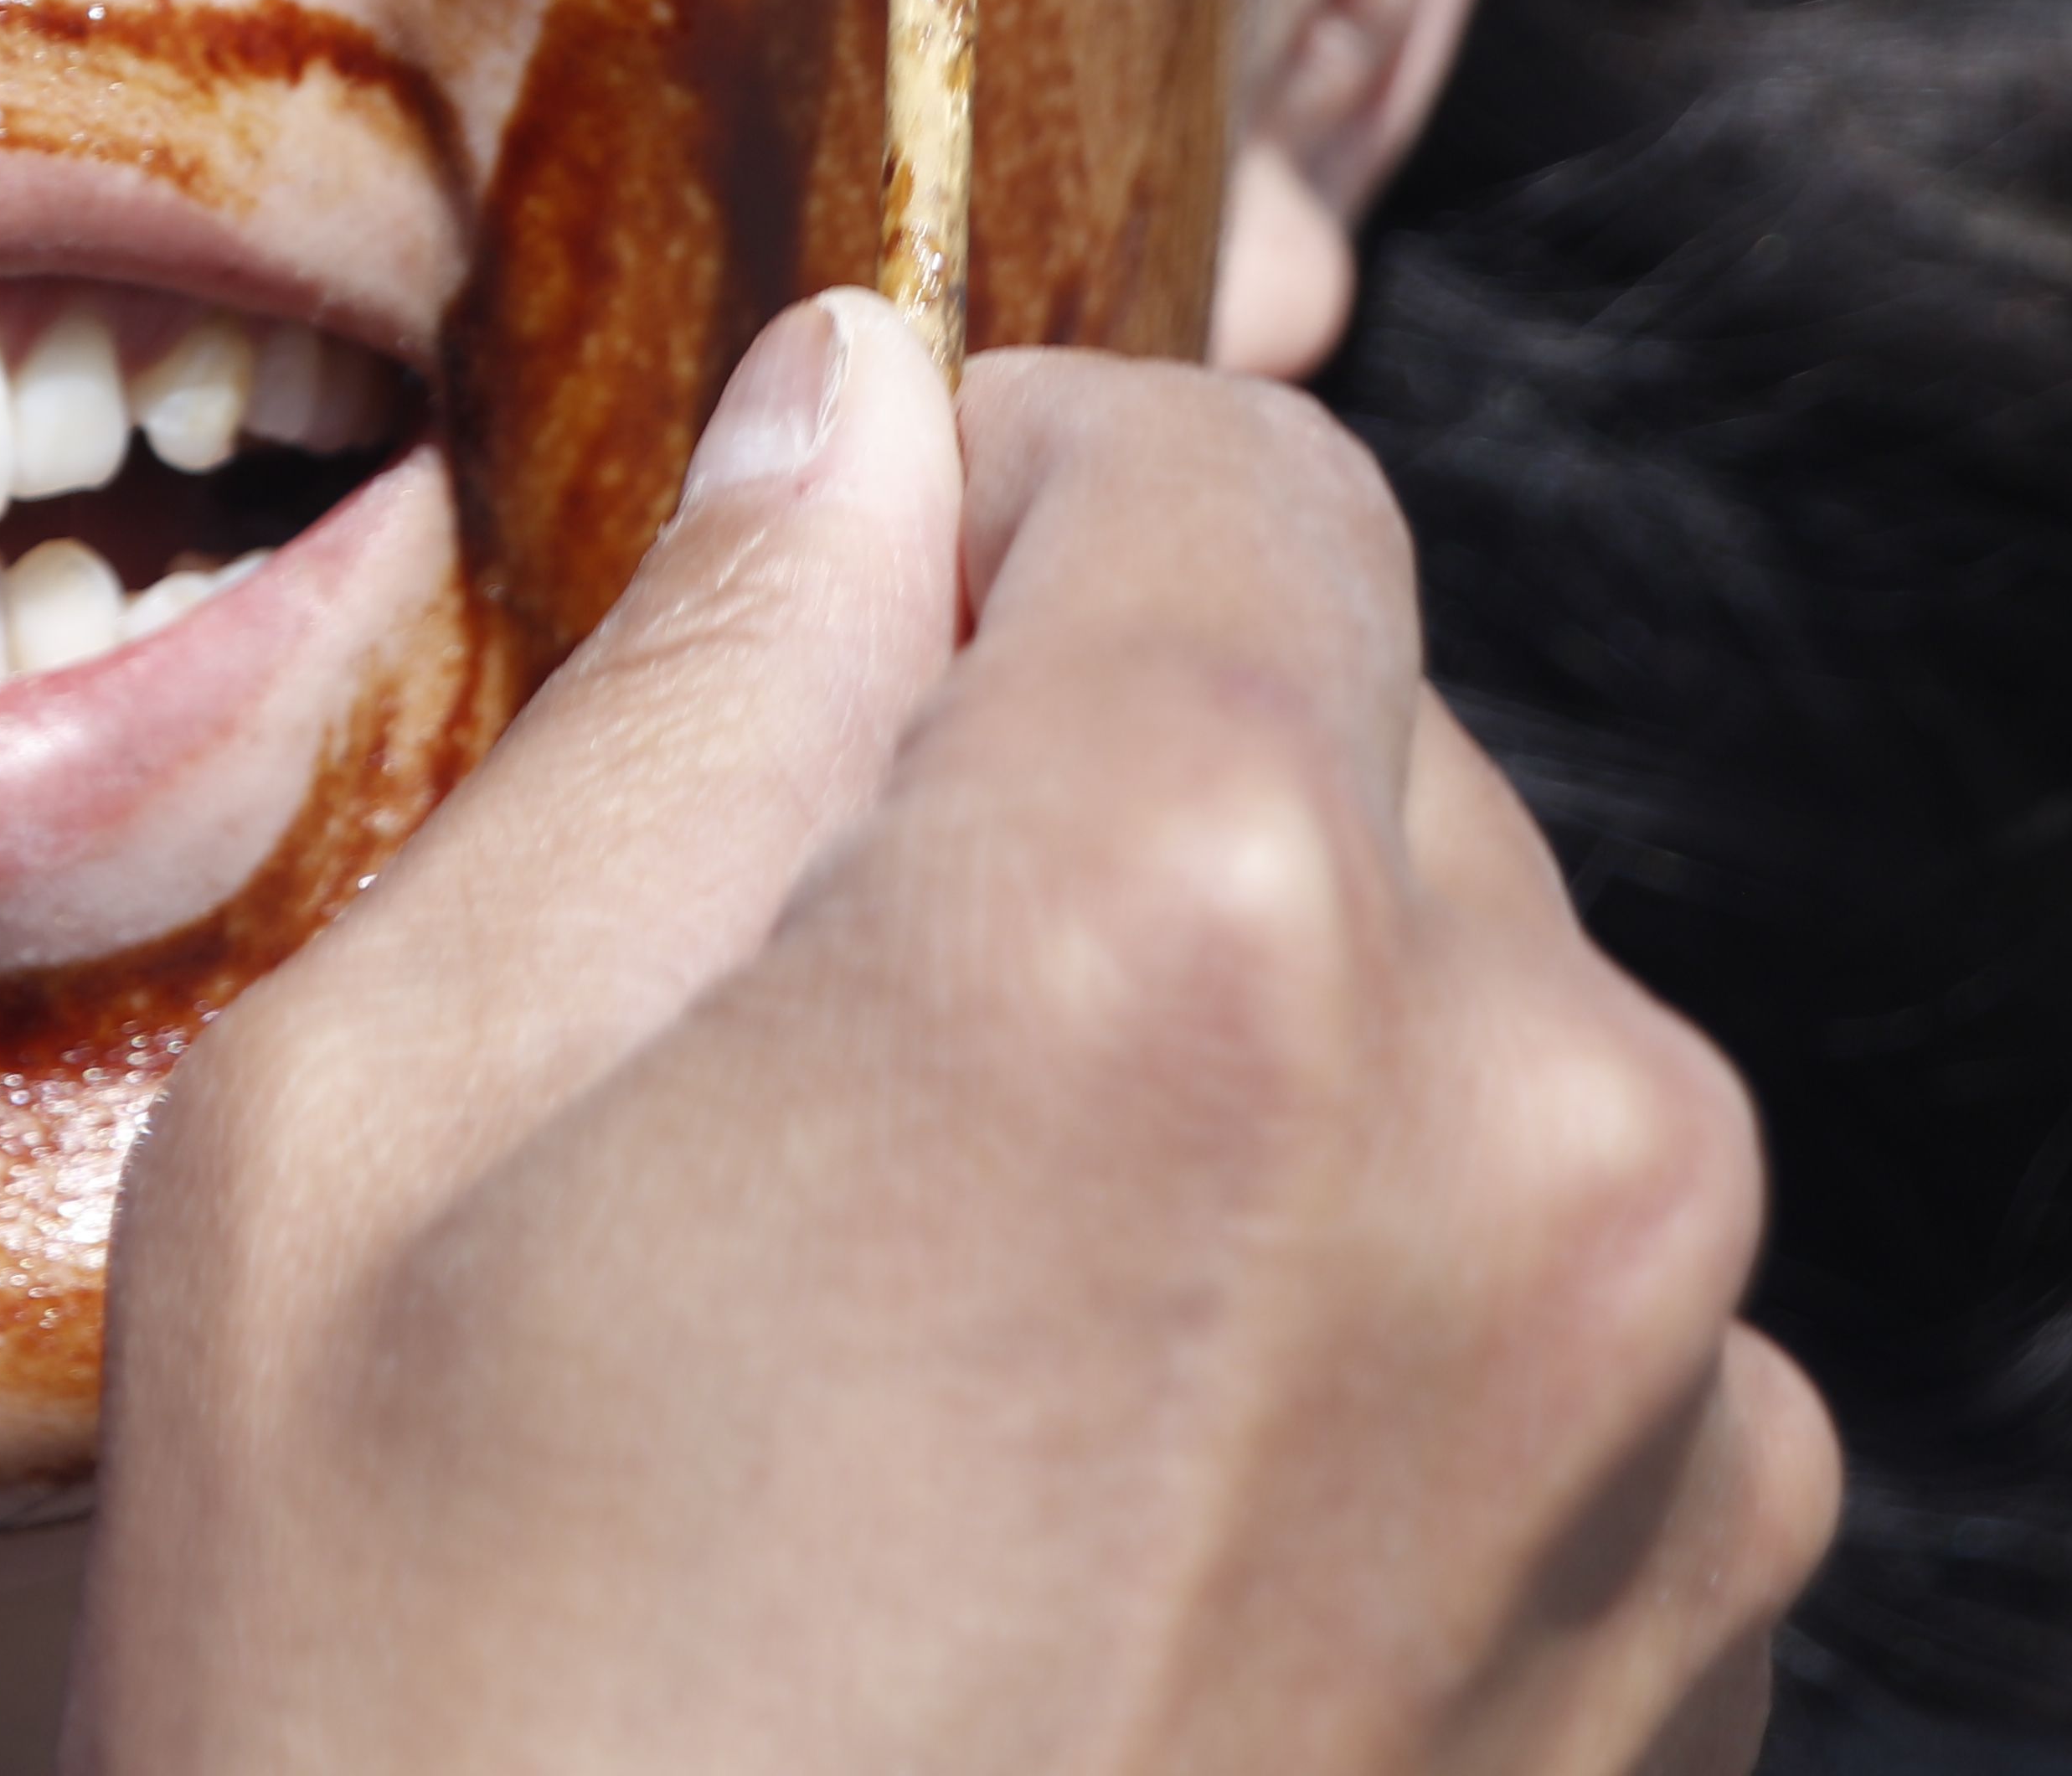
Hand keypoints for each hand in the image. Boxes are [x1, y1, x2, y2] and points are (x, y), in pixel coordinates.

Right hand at [73, 312, 1836, 1775]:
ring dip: (1238, 1036)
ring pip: (1466, 995)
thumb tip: (848, 427)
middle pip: (1356, 718)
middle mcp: (1532, 1137)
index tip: (850, 636)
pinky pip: (1553, 1281)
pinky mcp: (1706, 1655)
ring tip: (940, 1318)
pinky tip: (1094, 1504)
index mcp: (1174, 931)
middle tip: (810, 1037)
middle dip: (1103, 769)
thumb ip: (673, 705)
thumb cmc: (429, 1739)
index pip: (1233, 457)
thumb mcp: (365, 1135)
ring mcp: (1672, 1432)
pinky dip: (1355, 1288)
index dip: (1010, 489)